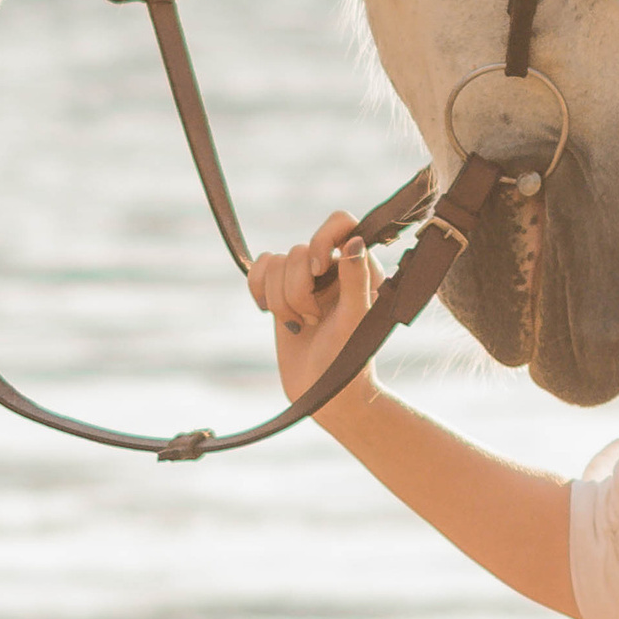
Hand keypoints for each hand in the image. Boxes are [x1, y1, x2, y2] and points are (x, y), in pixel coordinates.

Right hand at [245, 210, 379, 418]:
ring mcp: (305, 280)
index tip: (319, 269)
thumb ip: (357, 280)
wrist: (323, 395)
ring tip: (301, 325)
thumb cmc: (348, 361)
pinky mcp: (280, 292)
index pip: (341, 223)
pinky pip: (259, 268)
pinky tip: (270, 313)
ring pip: (276, 262)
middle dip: (299, 291)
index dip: (322, 238)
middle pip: (299, 251)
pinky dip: (259, 289)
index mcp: (360, 267)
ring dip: (281, 300)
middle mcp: (333, 268)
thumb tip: (355, 241)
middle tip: (315, 320)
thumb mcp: (355, 321)